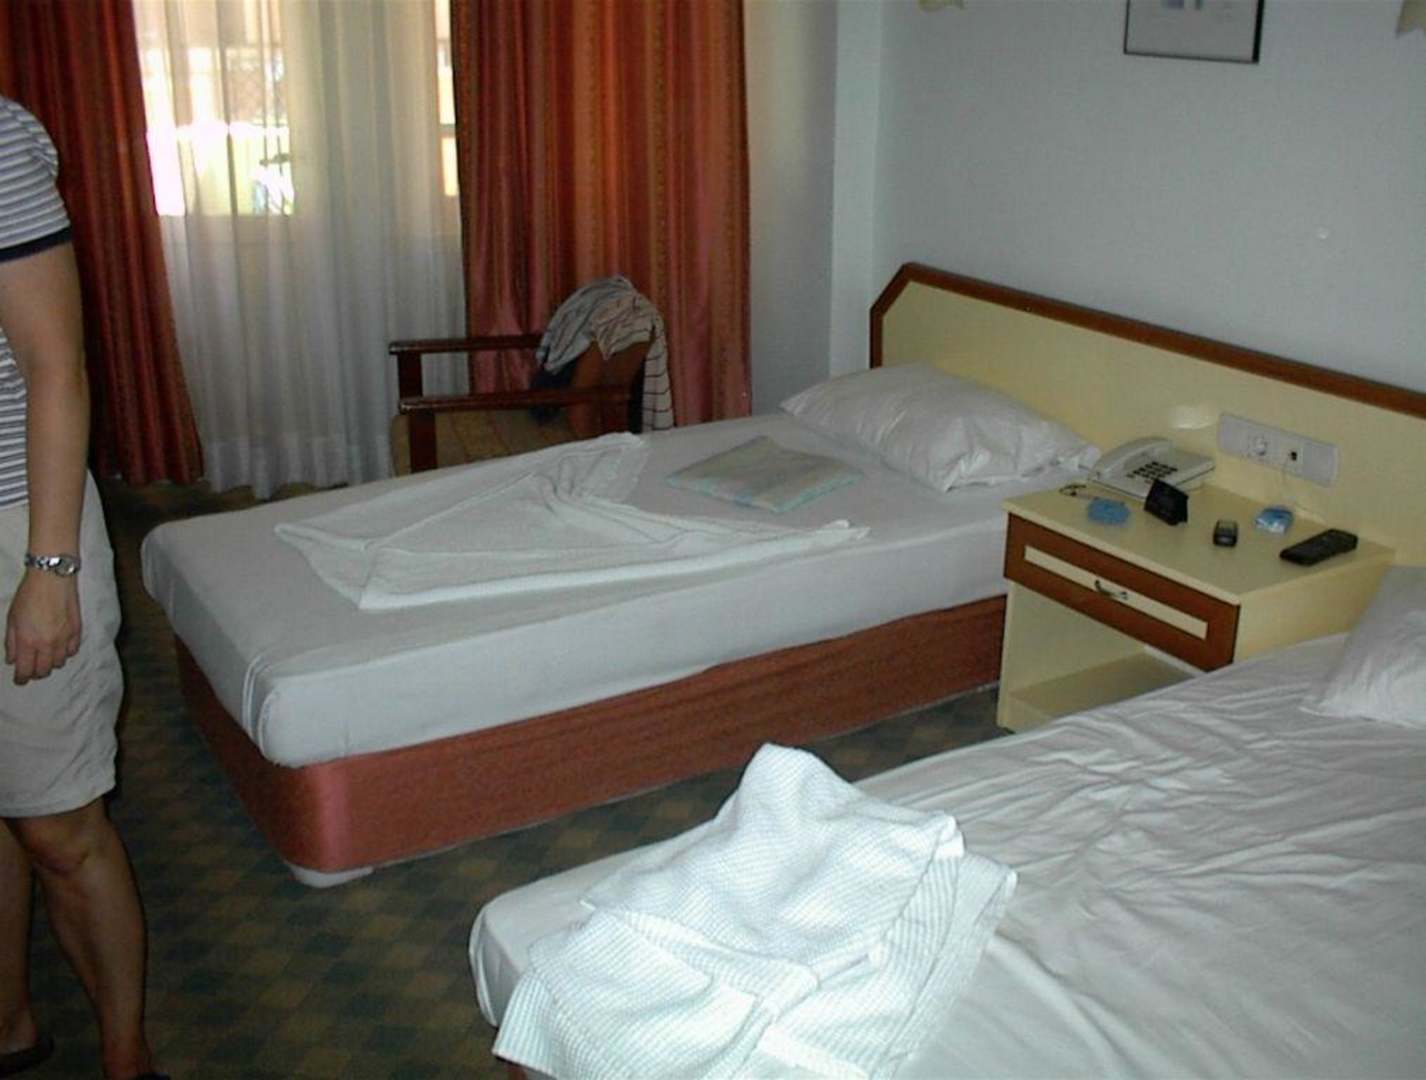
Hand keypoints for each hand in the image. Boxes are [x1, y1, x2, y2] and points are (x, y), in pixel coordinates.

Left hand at [5, 569, 80, 684]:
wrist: (52, 578)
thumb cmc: (29, 595)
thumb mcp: (12, 618)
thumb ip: (12, 642)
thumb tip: (12, 660)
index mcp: (28, 641)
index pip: (26, 670)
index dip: (21, 679)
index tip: (20, 680)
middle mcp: (47, 644)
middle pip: (44, 671)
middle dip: (36, 673)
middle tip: (31, 669)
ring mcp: (64, 638)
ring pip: (59, 663)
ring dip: (51, 663)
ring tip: (45, 656)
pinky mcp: (77, 631)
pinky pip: (72, 651)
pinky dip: (65, 653)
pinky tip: (60, 647)